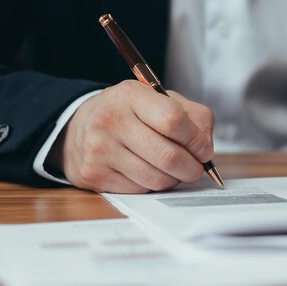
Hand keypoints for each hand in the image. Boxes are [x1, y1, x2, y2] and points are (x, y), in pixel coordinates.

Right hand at [47, 80, 213, 192]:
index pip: (173, 120)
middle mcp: (110, 120)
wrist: (80, 125)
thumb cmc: (130, 113)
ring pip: (156, 179)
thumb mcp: (161, 100)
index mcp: (130, 95)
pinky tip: (150, 173)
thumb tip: (207, 148)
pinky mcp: (94, 174)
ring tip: (173, 170)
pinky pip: (140, 190)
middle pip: (168, 156)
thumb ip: (194, 117)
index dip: (196, 140)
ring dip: (174, 179)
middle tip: (196, 168)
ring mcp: (99, 149)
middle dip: (192, 168)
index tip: (204, 150)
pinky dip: (153, 186)